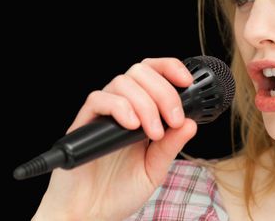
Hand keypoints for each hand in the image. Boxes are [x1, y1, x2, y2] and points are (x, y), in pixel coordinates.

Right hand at [32, 57, 197, 220]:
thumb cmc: (118, 192)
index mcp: (141, 113)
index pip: (154, 74)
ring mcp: (102, 113)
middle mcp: (122, 107)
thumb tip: (191, 123)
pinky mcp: (83, 122)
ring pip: (122, 81)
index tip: (186, 81)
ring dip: (145, 103)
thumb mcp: (154, 169)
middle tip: (173, 120)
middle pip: (141, 71)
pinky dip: (119, 107)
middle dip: (163, 92)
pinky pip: (98, 99)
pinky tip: (131, 126)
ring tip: (151, 133)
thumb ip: (170, 146)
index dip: (170, 68)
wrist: (90, 213)